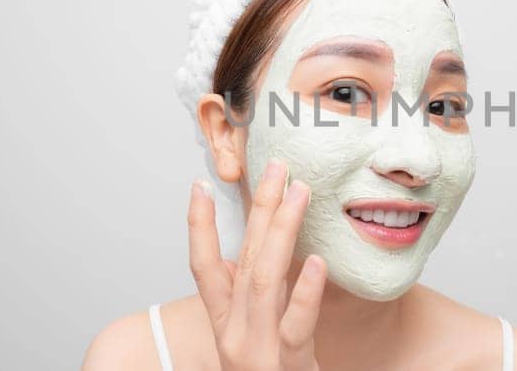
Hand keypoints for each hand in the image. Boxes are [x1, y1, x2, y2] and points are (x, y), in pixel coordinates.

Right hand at [189, 160, 327, 370]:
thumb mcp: (254, 342)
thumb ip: (255, 304)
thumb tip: (263, 258)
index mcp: (225, 326)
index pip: (203, 269)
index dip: (198, 227)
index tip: (199, 185)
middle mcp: (235, 334)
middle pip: (243, 260)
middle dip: (258, 209)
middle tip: (276, 166)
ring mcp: (259, 351)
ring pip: (266, 280)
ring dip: (282, 232)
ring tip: (298, 192)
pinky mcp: (288, 367)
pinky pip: (297, 326)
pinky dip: (307, 293)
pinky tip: (319, 262)